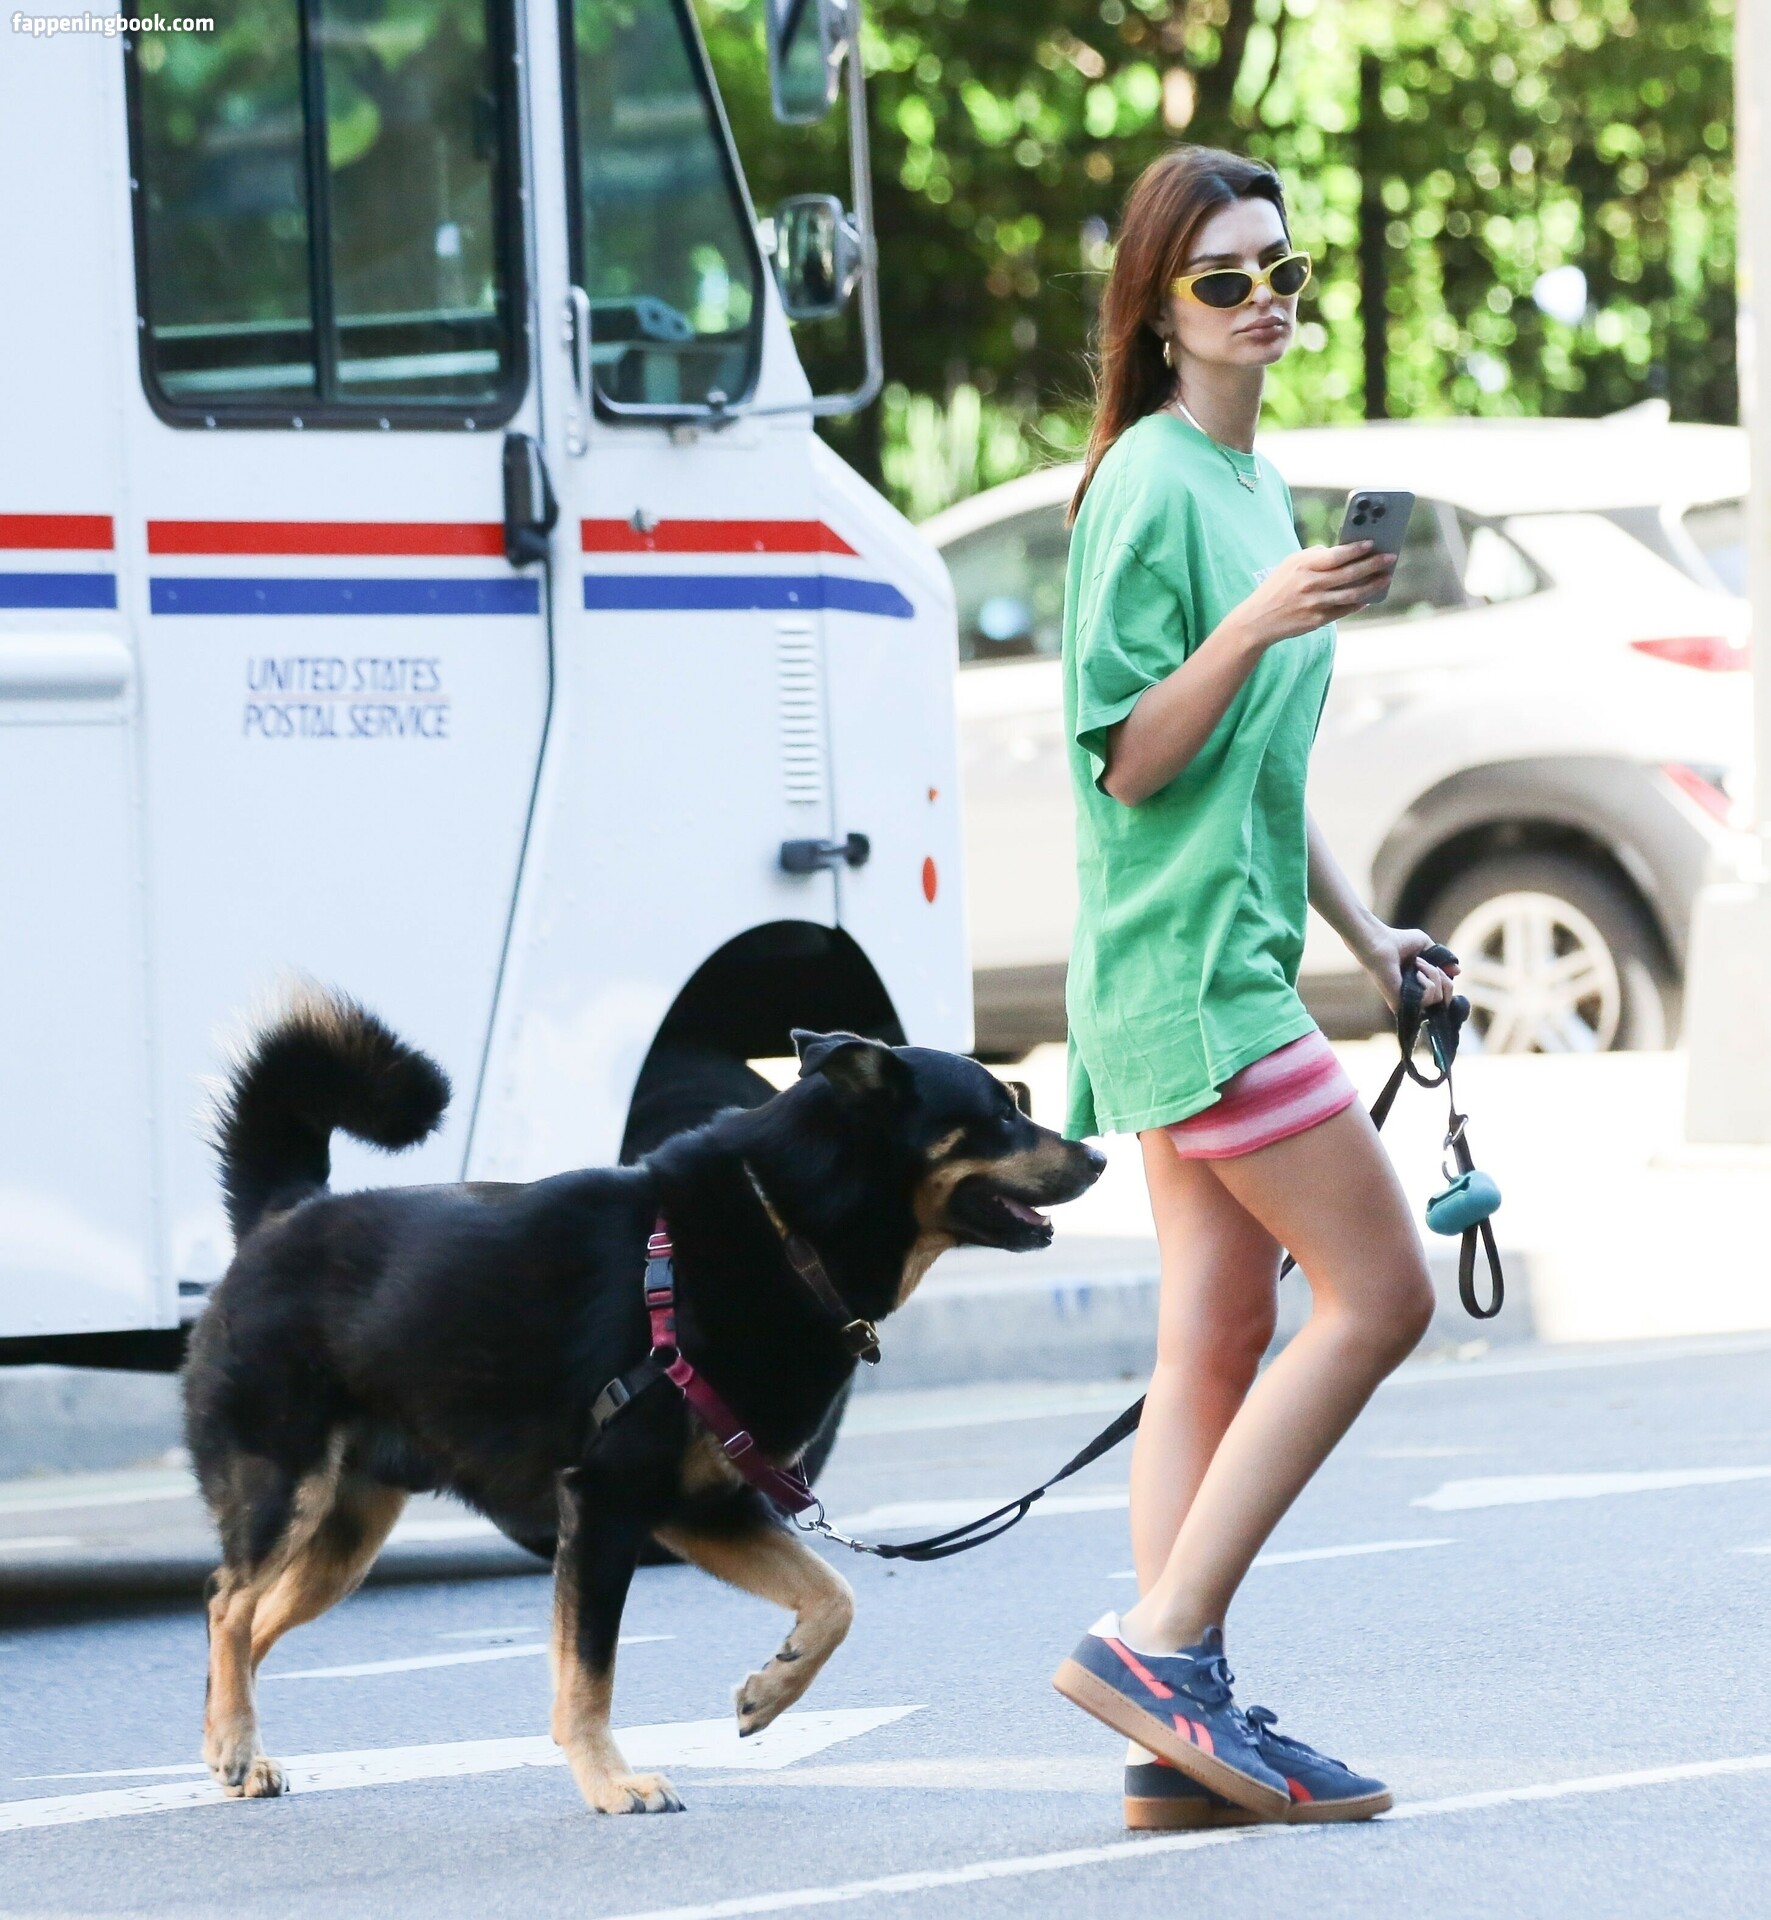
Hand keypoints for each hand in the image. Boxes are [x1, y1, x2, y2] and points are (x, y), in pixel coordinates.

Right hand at [1230, 543, 1396, 649]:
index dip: (1356, 549)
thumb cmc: (1276, 588)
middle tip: (1390, 557)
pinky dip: (1359, 603)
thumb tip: (1341, 551)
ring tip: (1386, 577)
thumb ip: (1313, 557)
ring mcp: (1314, 603)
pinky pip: (1344, 610)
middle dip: (1373, 564)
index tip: (1372, 543)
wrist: (1257, 620)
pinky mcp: (1317, 620)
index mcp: (1302, 566)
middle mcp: (1309, 584)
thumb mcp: (1289, 565)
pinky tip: (1369, 597)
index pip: (1335, 555)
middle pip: (1348, 573)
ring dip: (1372, 585)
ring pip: (1351, 594)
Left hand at [1356, 921, 1457, 1015]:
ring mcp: (1407, 1002)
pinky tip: (1415, 972)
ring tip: (1417, 964)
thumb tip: (1457, 972)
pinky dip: (1427, 982)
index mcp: (1419, 986)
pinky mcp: (1401, 1003)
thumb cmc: (1400, 941)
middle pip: (1445, 1001)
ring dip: (1434, 975)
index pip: (1443, 998)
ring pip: (1438, 998)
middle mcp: (1414, 997)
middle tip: (1430, 965)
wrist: (1382, 942)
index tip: (1442, 969)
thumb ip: (1443, 960)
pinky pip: (1428, 1000)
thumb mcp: (1427, 946)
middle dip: (1444, 979)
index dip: (1448, 984)